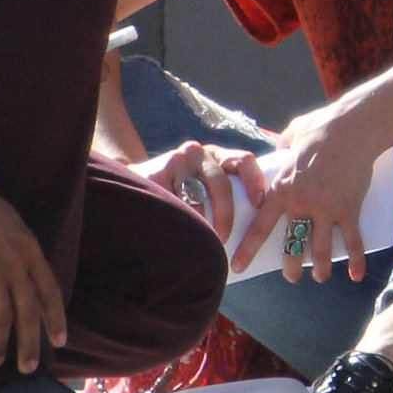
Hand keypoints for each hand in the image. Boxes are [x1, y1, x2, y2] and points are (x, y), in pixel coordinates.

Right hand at [0, 189, 68, 372]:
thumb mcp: (12, 226)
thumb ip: (21, 253)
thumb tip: (24, 278)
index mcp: (30, 250)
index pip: (50, 290)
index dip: (55, 318)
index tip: (60, 341)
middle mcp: (15, 263)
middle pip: (28, 311)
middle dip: (30, 343)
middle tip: (28, 368)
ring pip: (1, 316)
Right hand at [131, 141, 265, 242]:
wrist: (133, 185)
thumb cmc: (178, 194)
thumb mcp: (202, 186)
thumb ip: (221, 195)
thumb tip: (254, 227)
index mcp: (216, 156)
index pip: (244, 161)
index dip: (255, 181)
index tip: (258, 205)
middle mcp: (199, 152)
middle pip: (222, 184)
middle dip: (225, 216)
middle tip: (223, 239)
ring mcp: (178, 159)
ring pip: (198, 200)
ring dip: (201, 225)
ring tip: (198, 240)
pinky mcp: (159, 171)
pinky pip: (177, 205)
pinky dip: (180, 221)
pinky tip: (177, 229)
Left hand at [235, 100, 374, 283]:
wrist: (352, 127)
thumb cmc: (319, 128)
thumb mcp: (290, 136)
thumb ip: (280, 147)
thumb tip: (278, 151)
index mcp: (281, 189)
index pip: (259, 228)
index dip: (247, 251)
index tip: (236, 266)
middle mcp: (301, 203)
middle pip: (291, 246)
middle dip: (290, 267)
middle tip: (290, 276)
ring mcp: (326, 209)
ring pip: (320, 251)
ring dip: (319, 269)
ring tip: (318, 276)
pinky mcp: (350, 209)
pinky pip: (353, 242)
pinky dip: (355, 262)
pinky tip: (355, 275)